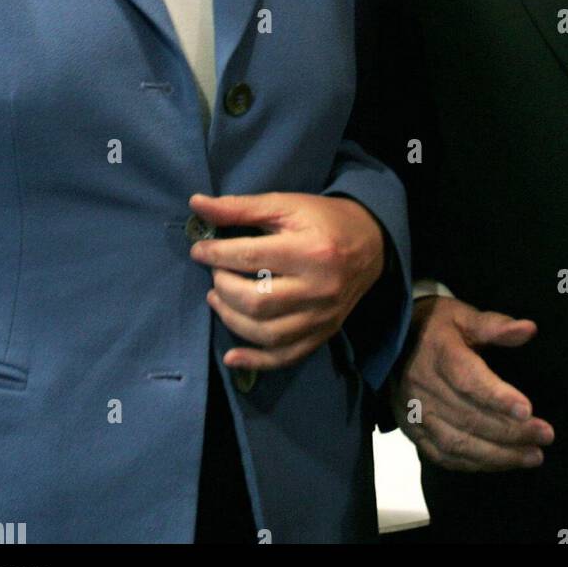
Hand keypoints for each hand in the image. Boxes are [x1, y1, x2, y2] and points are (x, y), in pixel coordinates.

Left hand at [188, 191, 385, 371]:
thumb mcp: (286, 205)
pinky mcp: (324, 334)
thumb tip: (196, 204)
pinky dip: (255, 361)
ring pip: (267, 333)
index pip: (252, 258)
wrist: (371, 243)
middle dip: (224, 287)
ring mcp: (323, 317)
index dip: (216, 255)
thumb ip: (240, 208)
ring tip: (217, 298)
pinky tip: (232, 356)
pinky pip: (286, 357)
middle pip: (257, 301)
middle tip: (215, 273)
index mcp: (311, 250)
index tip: (199, 250)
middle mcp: (320, 288)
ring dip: (231, 319)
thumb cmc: (324, 219)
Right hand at [393, 296, 553, 470]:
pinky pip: (443, 456)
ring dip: (498, 455)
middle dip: (510, 432)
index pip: (468, 380)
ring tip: (533, 456)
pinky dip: (474, 464)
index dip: (498, 397)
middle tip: (545, 436)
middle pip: (469, 417)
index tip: (528, 410)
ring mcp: (415, 414)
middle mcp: (423, 387)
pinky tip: (501, 463)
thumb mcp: (463, 316)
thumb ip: (495, 325)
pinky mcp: (412, 431)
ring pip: (458, 443)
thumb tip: (529, 329)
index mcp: (438, 353)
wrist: (392, 341)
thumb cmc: (436, 327)